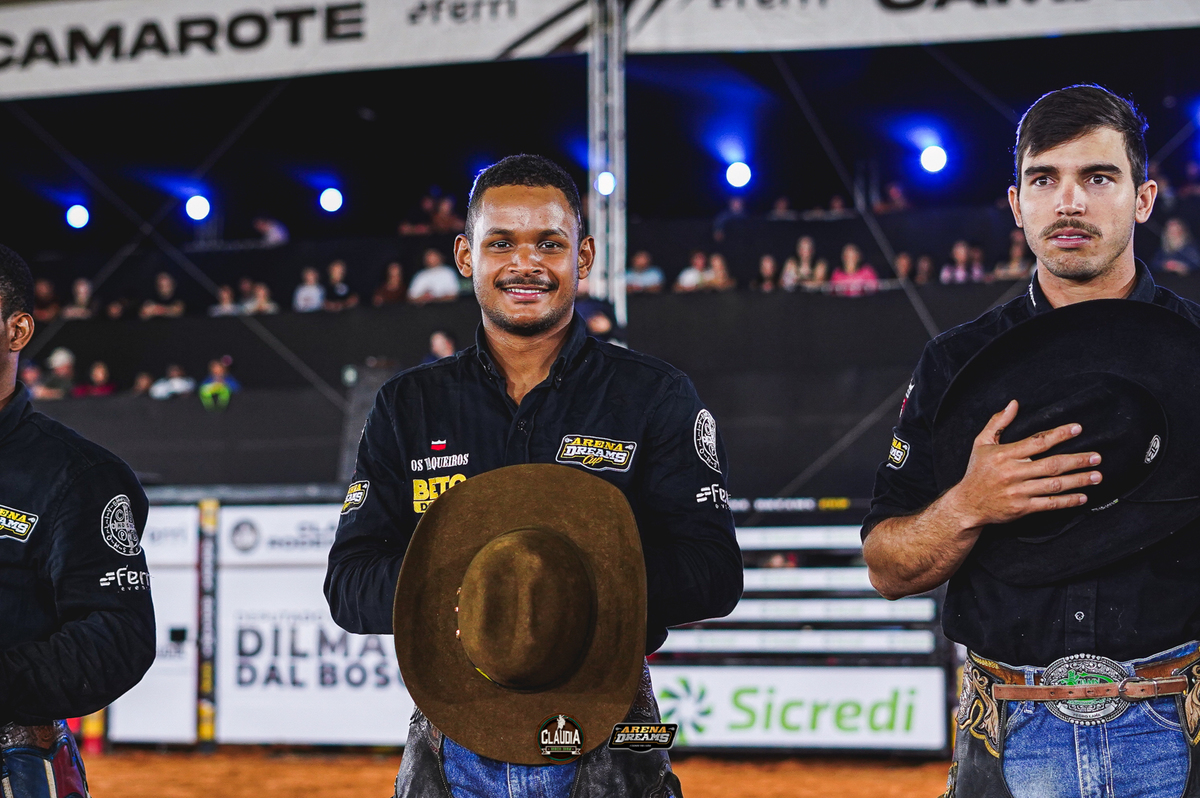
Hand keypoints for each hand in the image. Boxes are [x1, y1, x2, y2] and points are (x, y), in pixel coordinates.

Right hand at [947, 400, 1101, 528]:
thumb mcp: (981, 443)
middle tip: (1097, 457)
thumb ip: (997, 422)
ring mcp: (1019, 491)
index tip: (1077, 429)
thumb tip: (1014, 404)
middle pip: (1052, 464)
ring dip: (1079, 480)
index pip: (1037, 442)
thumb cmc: (976, 471)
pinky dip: (1068, 501)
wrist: (967, 504)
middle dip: (1077, 460)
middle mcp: (1013, 472)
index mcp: (1005, 454)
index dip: (1059, 434)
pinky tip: (1082, 496)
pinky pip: (1049, 503)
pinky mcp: (1022, 508)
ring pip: (1054, 485)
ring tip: (1097, 475)